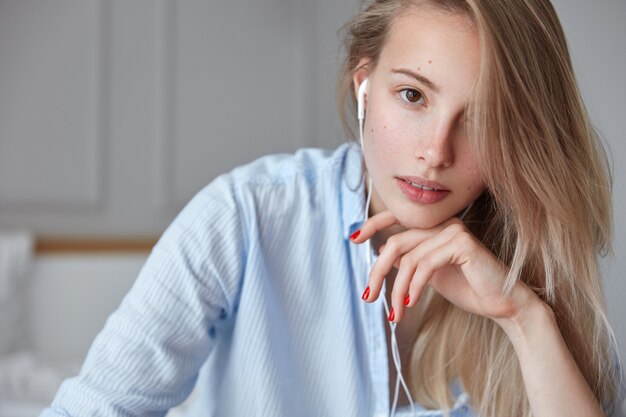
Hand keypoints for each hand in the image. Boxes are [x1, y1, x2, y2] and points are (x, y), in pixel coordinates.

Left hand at [350, 210, 538, 323]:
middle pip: (396, 243)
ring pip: (408, 258)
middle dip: (378, 271)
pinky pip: (425, 264)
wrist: (503, 304)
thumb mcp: (430, 274)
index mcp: (435, 227)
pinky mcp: (462, 243)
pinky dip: (413, 286)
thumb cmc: (468, 289)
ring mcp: (454, 230)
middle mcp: (443, 223)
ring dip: (396, 290)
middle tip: (369, 296)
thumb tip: (381, 255)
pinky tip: (410, 303)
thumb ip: (410, 261)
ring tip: (395, 313)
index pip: (398, 218)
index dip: (374, 225)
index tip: (354, 238)